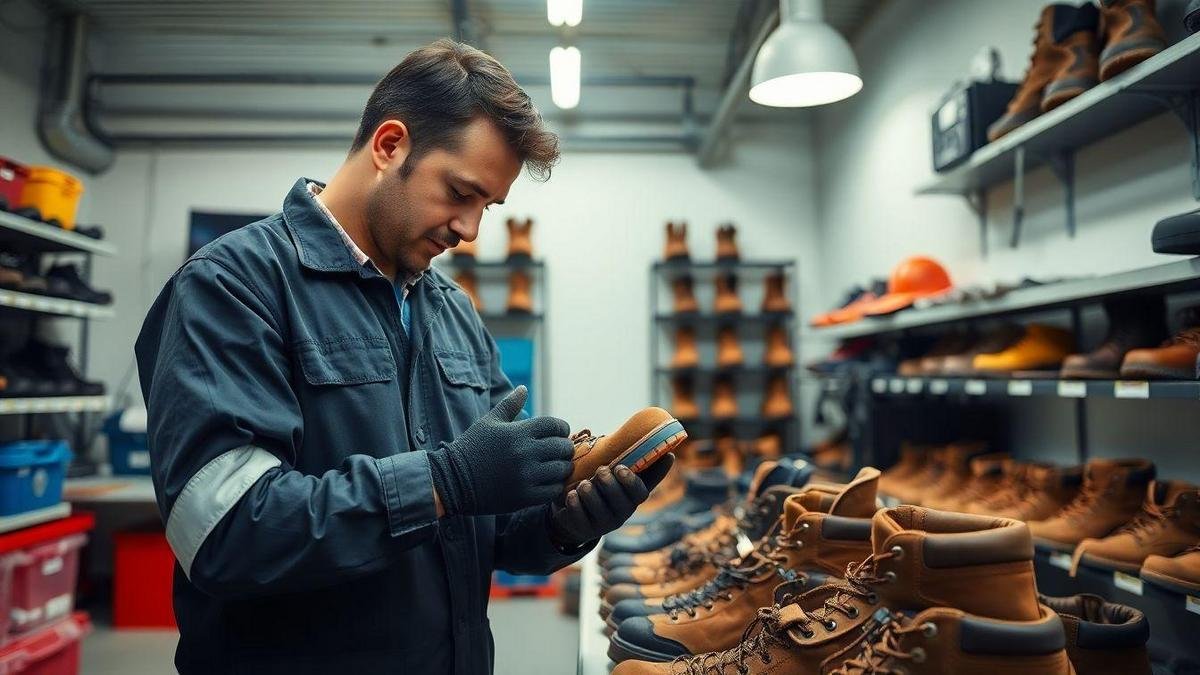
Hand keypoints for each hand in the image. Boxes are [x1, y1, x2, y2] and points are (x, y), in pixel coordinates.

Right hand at [428, 386, 573, 515]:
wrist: (453, 481)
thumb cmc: (472, 448)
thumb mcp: (489, 422)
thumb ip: (510, 405)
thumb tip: (524, 388)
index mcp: (517, 432)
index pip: (555, 425)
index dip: (562, 428)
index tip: (560, 433)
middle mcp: (524, 453)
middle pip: (562, 447)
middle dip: (564, 448)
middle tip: (560, 451)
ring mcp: (525, 476)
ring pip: (561, 470)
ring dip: (562, 467)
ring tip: (556, 467)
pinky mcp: (524, 497)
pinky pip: (553, 490)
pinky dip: (555, 486)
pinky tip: (548, 482)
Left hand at [550, 454, 674, 547]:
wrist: (578, 518)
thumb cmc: (602, 489)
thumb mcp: (617, 478)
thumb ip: (633, 464)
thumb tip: (657, 451)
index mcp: (632, 499)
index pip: (640, 492)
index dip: (632, 481)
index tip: (621, 468)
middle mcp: (622, 514)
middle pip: (618, 498)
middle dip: (607, 482)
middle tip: (600, 471)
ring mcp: (603, 525)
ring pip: (596, 504)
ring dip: (587, 489)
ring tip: (583, 484)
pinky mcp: (584, 530)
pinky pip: (578, 512)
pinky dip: (573, 500)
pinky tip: (571, 494)